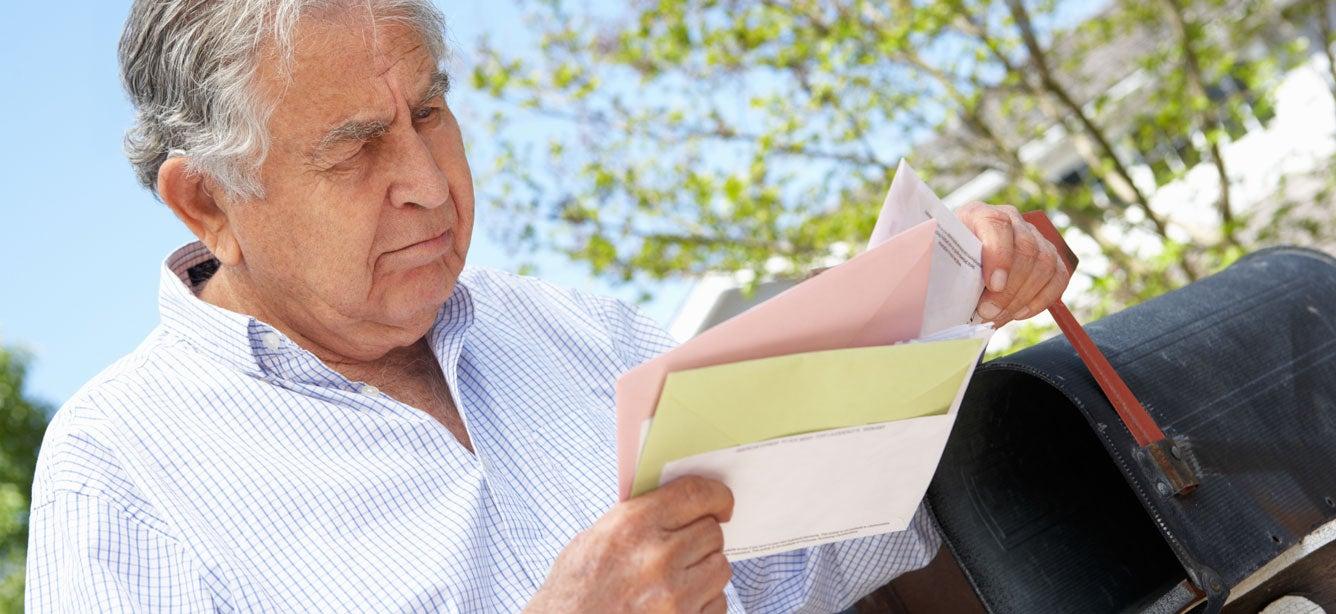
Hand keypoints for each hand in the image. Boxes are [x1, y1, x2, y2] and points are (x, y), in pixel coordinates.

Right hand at [525, 476, 734, 612]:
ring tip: (677, 580)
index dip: (717, 495)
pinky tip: (676, 604)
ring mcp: (675, 596)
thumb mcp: (596, 537)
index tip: (721, 504)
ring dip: (705, 572)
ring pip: (720, 568)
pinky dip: (703, 603)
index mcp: (634, 525)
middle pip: (712, 533)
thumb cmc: (576, 588)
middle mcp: (658, 557)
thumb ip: (640, 517)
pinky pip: (717, 603)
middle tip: (685, 548)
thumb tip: (679, 504)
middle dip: (702, 539)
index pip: (696, 494)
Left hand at [955, 202, 1071, 326]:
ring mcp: (1034, 236)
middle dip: (1010, 289)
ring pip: (1045, 264)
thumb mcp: (939, 260)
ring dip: (1022, 298)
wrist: (960, 262)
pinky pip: (1058, 277)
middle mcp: (1011, 220)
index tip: (993, 285)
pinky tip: (1018, 313)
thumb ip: (946, 270)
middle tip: (988, 314)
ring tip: (997, 318)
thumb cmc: (947, 263)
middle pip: (1026, 249)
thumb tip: (950, 296)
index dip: (999, 255)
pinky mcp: (1049, 256)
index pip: (997, 225)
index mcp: (978, 214)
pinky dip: (1041, 300)